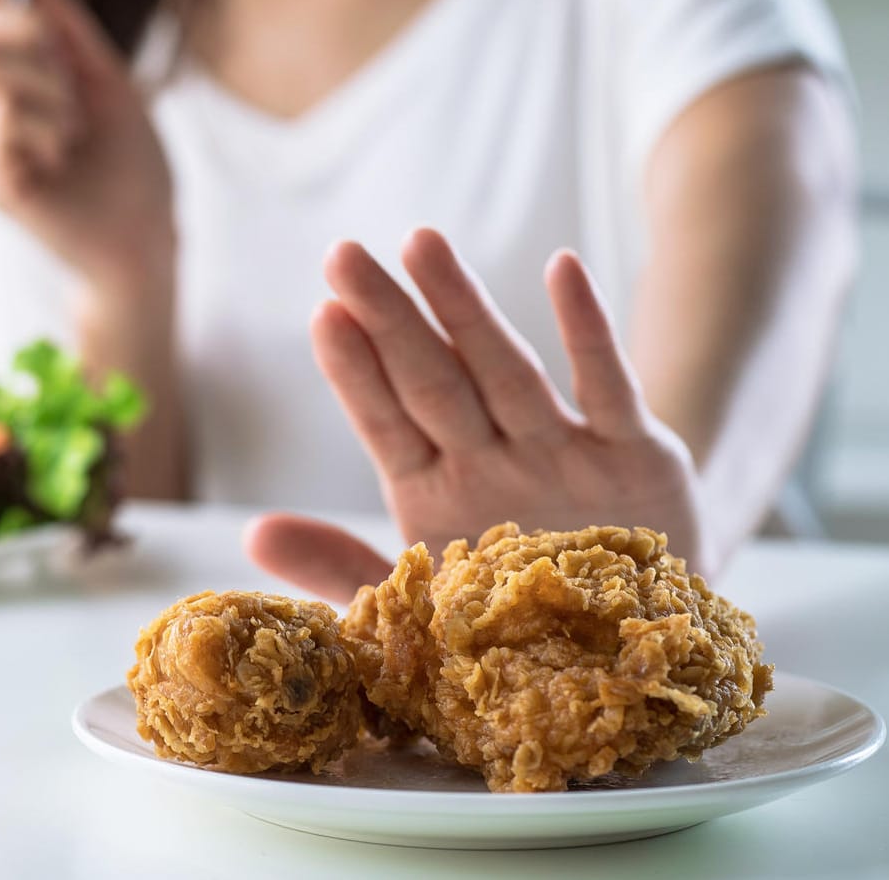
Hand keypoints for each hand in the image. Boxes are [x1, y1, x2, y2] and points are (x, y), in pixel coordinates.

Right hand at [0, 0, 174, 297]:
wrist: (146, 240)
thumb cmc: (131, 170)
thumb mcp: (108, 82)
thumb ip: (68, 31)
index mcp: (17, 80)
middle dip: (28, 32)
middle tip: (71, 78)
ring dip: (50, 90)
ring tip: (74, 133)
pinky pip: (2, 115)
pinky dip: (46, 128)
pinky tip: (62, 160)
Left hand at [245, 229, 709, 602]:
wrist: (636, 645)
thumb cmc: (515, 621)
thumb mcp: (423, 610)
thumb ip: (340, 570)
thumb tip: (251, 534)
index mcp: (434, 494)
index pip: (385, 423)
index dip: (354, 374)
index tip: (323, 316)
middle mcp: (490, 460)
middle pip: (431, 379)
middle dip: (388, 319)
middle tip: (342, 254)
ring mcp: (558, 452)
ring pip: (503, 369)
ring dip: (465, 309)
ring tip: (421, 243)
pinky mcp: (633, 456)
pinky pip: (607, 388)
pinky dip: (588, 332)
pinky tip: (562, 269)